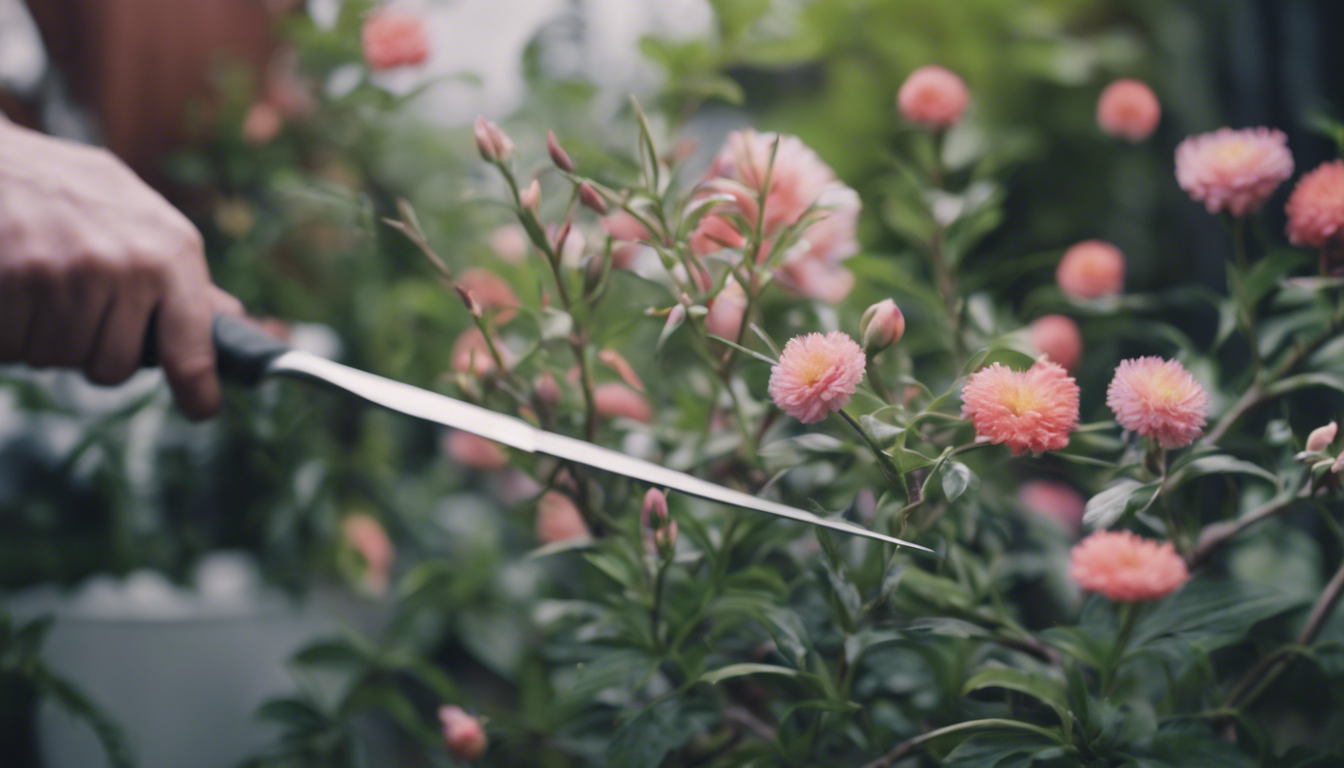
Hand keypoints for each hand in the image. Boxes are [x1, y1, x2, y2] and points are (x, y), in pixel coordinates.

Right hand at [0, 120, 241, 418]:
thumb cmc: (70, 189)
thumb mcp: (140, 216)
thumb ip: (179, 274)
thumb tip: (230, 319)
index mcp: (170, 251)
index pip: (192, 342)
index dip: (197, 386)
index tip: (202, 409)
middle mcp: (127, 264)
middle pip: (113, 367)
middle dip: (90, 351)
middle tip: (74, 308)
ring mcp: (69, 273)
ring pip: (58, 359)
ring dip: (42, 338)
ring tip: (38, 287)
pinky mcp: (17, 278)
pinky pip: (14, 347)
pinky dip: (7, 330)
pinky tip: (9, 288)